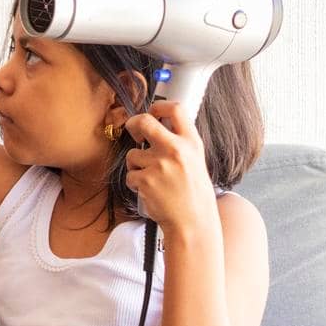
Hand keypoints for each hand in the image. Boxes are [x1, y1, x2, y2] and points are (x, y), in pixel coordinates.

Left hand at [123, 101, 220, 235]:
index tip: (152, 110)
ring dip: (137, 165)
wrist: (193, 220)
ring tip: (153, 179)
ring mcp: (159, 164)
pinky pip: (129, 175)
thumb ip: (179, 142)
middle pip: (144, 122)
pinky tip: (150, 191)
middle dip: (133, 124)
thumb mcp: (195, 160)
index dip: (160, 105)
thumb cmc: (193, 192)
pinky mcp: (145, 179)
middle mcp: (175, 149)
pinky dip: (135, 183)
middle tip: (133, 130)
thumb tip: (159, 126)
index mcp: (191, 142)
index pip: (176, 110)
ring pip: (132, 154)